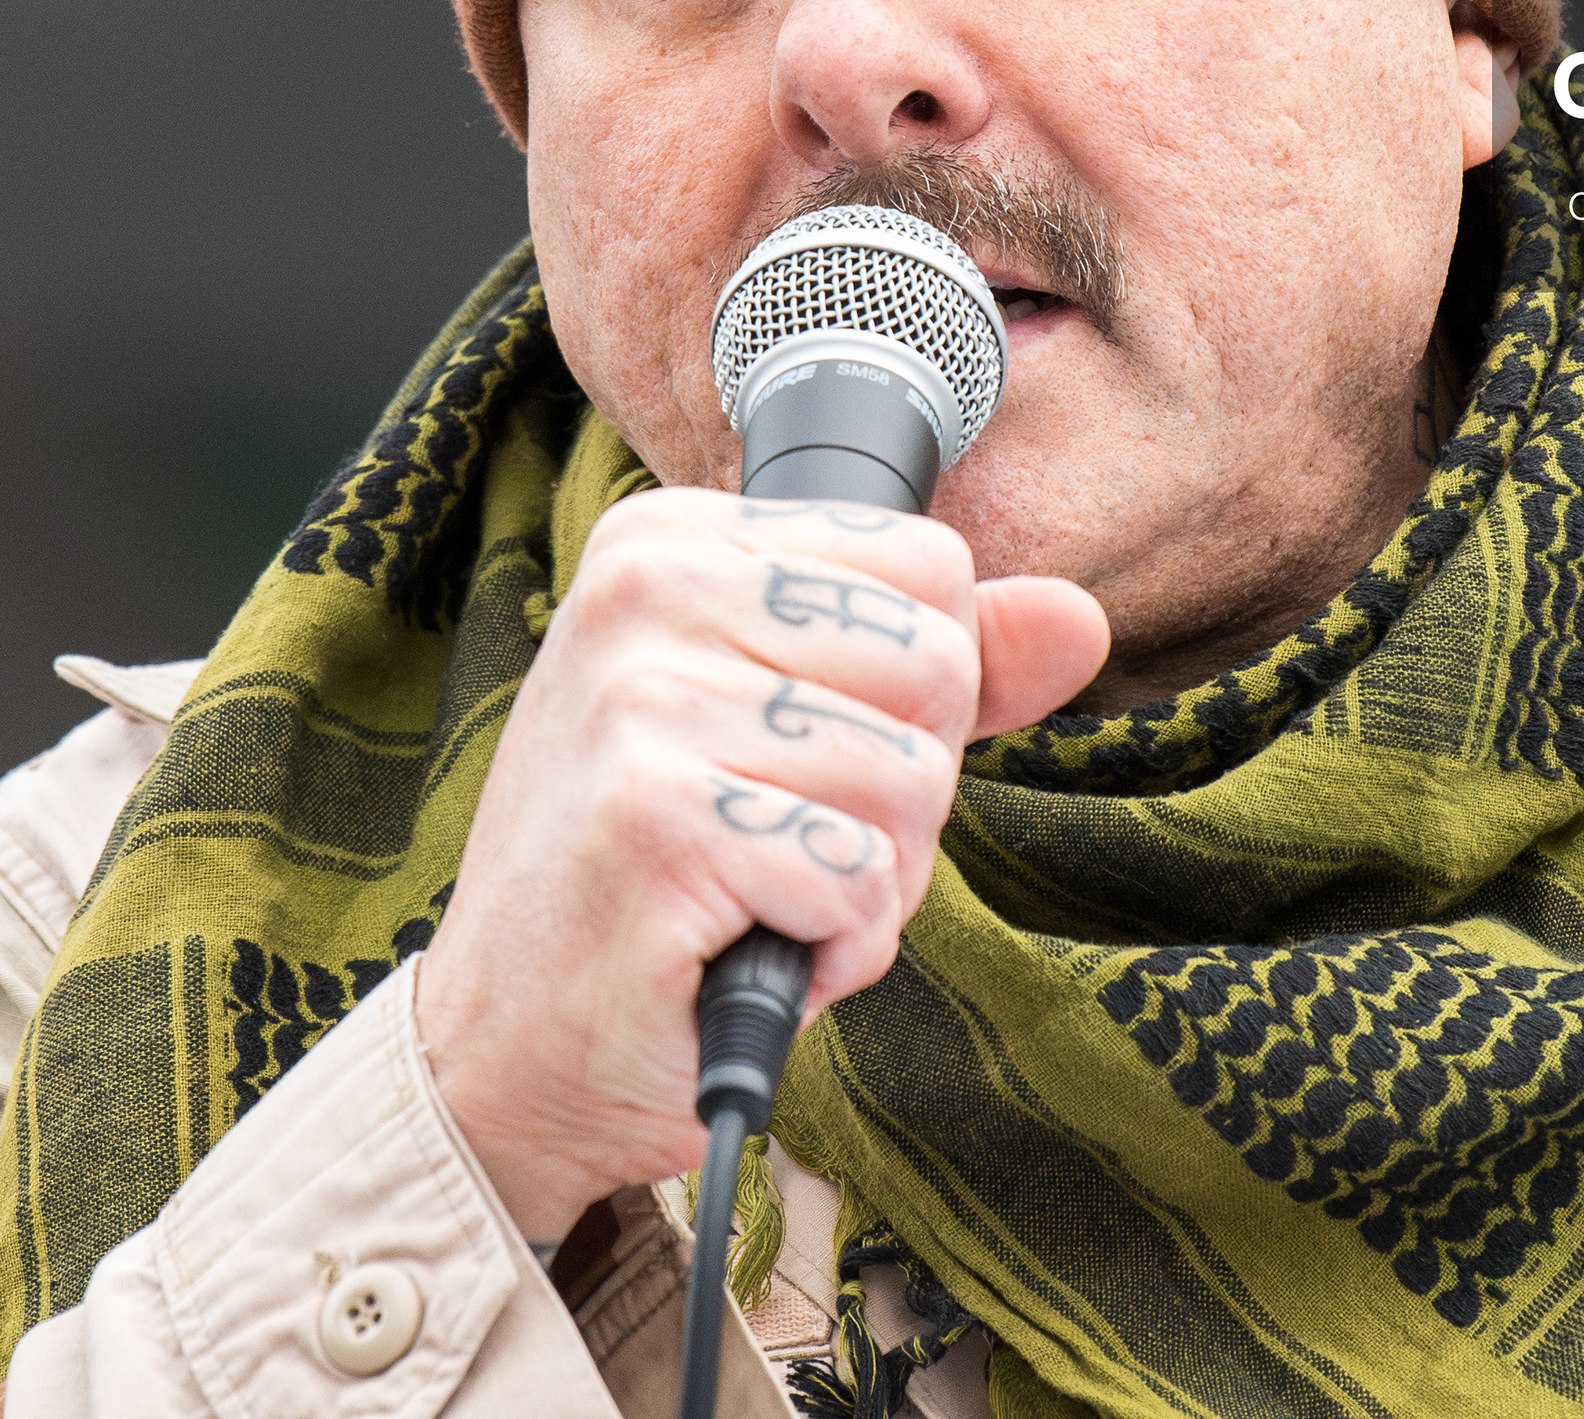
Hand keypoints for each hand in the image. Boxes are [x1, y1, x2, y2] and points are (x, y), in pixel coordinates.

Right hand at [410, 486, 1108, 1238]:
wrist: (506, 1044)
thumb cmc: (652, 877)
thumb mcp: (785, 731)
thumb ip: (932, 665)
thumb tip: (1077, 617)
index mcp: (673, 540)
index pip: (930, 565)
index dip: (915, 693)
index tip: (806, 752)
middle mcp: (646, 592)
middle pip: (939, 667)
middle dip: (903, 791)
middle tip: (784, 840)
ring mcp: (642, 704)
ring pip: (912, 782)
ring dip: (869, 882)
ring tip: (760, 897)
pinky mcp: (656, 824)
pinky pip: (861, 880)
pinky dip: (835, 947)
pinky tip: (751, 949)